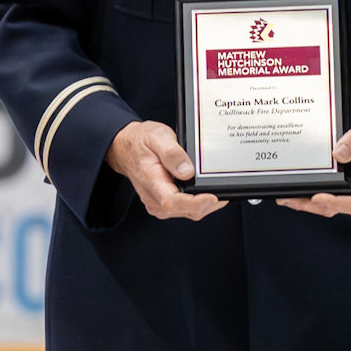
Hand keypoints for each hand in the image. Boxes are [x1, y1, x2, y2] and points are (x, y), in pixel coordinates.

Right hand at [106, 120, 225, 219]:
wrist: (126, 149)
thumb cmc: (141, 142)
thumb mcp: (157, 137)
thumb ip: (172, 153)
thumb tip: (187, 171)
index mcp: (152, 182)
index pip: (173, 202)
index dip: (196, 203)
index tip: (213, 197)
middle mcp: (155, 199)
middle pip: (187, 211)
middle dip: (209, 203)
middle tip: (224, 189)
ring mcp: (160, 204)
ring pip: (190, 213)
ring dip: (207, 204)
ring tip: (218, 189)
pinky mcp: (166, 205)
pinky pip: (187, 210)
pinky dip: (200, 203)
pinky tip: (206, 191)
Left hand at [278, 111, 350, 218]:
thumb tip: (338, 154)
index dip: (336, 203)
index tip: (317, 197)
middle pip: (339, 208)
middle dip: (312, 206)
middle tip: (290, 199)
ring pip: (332, 206)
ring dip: (309, 205)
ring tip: (287, 198)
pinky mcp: (347, 186)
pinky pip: (330, 196)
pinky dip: (312, 196)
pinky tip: (297, 190)